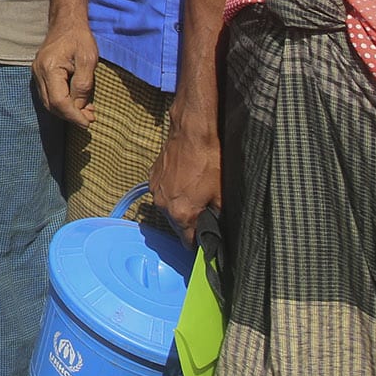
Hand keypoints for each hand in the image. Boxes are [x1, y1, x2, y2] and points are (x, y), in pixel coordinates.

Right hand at [34, 20, 98, 126]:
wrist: (66, 21)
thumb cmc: (79, 38)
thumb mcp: (88, 60)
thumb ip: (83, 85)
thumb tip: (80, 107)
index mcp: (49, 68)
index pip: (59, 101)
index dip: (73, 115)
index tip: (88, 122)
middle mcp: (38, 73)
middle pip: (51, 105)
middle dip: (70, 116)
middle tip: (89, 120)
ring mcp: (37, 73)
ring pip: (48, 102)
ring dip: (66, 111)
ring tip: (86, 114)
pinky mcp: (40, 73)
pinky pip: (49, 94)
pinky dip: (62, 103)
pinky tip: (77, 103)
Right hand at [146, 116, 221, 241]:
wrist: (193, 131)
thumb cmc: (210, 159)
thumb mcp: (222, 193)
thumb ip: (219, 216)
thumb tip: (219, 229)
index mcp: (181, 213)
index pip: (188, 242)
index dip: (200, 244)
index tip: (207, 242)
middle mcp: (163, 204)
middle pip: (177, 226)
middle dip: (191, 223)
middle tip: (206, 214)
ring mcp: (156, 189)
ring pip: (169, 208)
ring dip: (181, 206)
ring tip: (196, 194)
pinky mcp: (154, 175)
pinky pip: (164, 192)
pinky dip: (174, 191)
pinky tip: (187, 181)